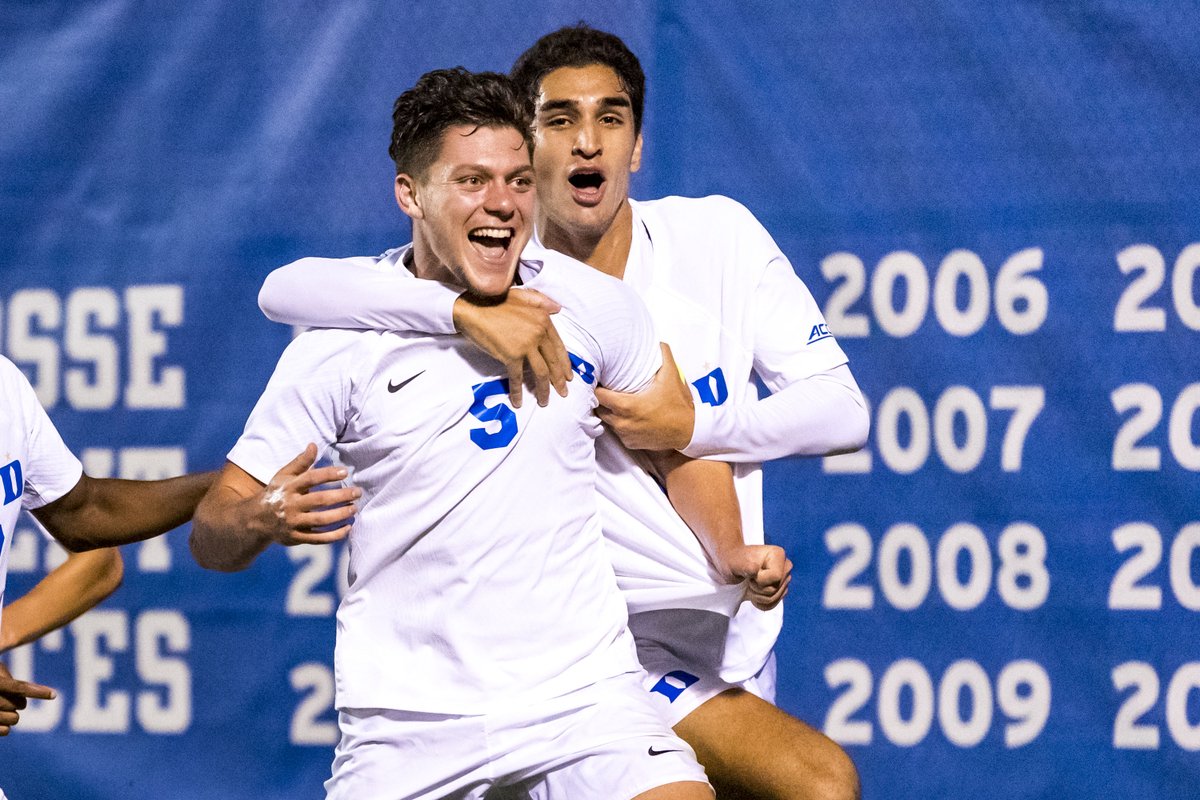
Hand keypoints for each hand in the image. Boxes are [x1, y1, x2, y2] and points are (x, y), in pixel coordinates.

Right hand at [0, 661, 54, 735]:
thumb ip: (4, 676)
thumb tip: (24, 691)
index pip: (17, 687)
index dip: (37, 691)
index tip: (53, 694)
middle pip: (18, 705)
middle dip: (19, 703)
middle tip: (10, 700)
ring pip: (14, 719)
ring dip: (13, 716)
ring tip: (4, 711)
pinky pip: (4, 731)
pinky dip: (5, 728)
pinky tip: (3, 725)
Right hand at [256, 444, 359, 546]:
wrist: (256, 520)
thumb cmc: (277, 493)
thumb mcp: (284, 475)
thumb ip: (300, 462)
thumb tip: (313, 445)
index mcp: (289, 487)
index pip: (310, 478)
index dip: (328, 474)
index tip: (345, 472)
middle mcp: (291, 505)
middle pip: (320, 500)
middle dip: (341, 496)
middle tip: (357, 492)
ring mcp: (294, 523)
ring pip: (321, 520)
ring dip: (341, 514)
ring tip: (354, 508)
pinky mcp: (297, 537)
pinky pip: (319, 538)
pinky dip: (335, 535)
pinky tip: (348, 528)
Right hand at [453, 288, 570, 408]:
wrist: (473, 307)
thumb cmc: (495, 300)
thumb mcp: (523, 295)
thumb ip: (542, 301)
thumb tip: (558, 308)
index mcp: (543, 320)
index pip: (559, 347)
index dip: (564, 363)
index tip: (568, 376)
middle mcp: (538, 333)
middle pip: (553, 362)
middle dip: (559, 380)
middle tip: (563, 392)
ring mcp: (525, 345)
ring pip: (540, 373)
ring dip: (544, 390)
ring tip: (544, 401)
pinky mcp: (511, 355)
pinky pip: (517, 377)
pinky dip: (518, 391)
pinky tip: (518, 401)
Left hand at [596, 343, 694, 450]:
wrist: (688, 431)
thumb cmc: (678, 406)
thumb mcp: (672, 377)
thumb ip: (664, 356)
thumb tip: (659, 342)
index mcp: (627, 406)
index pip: (599, 396)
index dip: (597, 388)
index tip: (600, 381)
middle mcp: (623, 422)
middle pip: (599, 409)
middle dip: (601, 400)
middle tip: (608, 390)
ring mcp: (626, 435)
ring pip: (608, 421)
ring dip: (610, 412)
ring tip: (617, 402)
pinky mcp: (630, 443)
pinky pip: (618, 432)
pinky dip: (620, 424)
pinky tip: (628, 416)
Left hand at [716, 544, 791, 610]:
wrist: (732, 568)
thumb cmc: (733, 562)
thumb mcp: (735, 563)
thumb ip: (745, 566)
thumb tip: (755, 569)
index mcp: (778, 554)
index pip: (776, 576)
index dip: (760, 580)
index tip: (749, 573)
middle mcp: (785, 566)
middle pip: (774, 590)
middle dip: (757, 589)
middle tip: (748, 579)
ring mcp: (784, 579)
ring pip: (774, 598)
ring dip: (757, 596)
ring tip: (749, 585)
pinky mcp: (780, 590)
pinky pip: (773, 604)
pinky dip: (760, 602)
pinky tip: (753, 593)